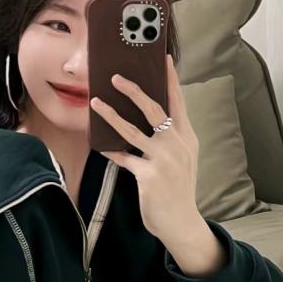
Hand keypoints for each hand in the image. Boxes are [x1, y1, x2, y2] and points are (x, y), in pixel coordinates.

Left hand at [90, 54, 201, 242]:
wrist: (181, 222)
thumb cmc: (178, 189)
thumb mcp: (182, 159)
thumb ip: (169, 139)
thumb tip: (150, 119)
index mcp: (187, 137)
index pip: (177, 102)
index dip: (170, 80)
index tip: (162, 59)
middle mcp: (177, 145)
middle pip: (154, 109)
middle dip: (133, 90)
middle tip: (116, 77)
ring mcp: (163, 160)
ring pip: (132, 130)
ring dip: (111, 114)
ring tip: (95, 102)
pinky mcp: (148, 176)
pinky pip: (124, 158)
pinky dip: (111, 151)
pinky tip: (100, 145)